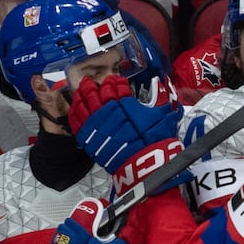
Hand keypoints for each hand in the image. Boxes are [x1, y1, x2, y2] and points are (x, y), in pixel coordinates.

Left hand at [68, 74, 187, 195]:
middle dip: (95, 85)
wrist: (143, 163)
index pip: (117, 87)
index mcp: (125, 102)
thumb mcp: (161, 119)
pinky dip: (75, 112)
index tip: (116, 80)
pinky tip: (75, 107)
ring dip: (82, 94)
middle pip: (96, 92)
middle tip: (92, 81)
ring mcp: (96, 123)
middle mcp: (108, 109)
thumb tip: (168, 109)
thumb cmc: (154, 142)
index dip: (115, 83)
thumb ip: (159, 109)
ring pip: (83, 104)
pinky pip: (77, 121)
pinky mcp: (88, 137)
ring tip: (82, 89)